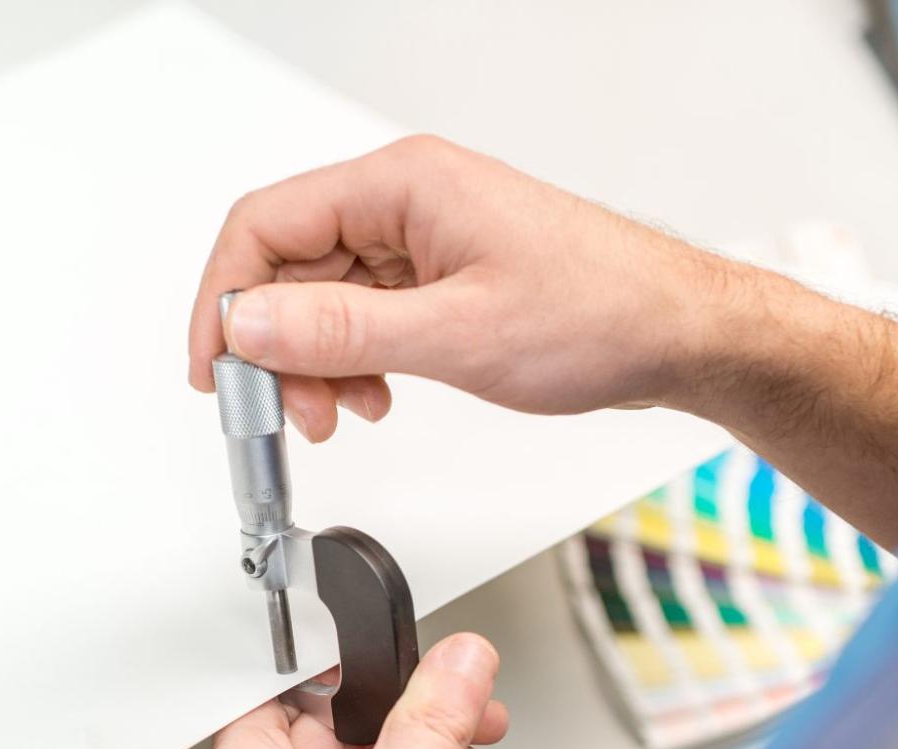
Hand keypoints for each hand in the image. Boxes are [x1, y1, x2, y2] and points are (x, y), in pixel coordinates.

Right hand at [189, 134, 897, 548]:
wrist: (681, 334)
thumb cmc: (602, 313)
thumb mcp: (457, 335)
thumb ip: (342, 332)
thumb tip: (251, 324)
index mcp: (403, 185)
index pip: (266, 225)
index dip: (227, 299)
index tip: (217, 367)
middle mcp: (406, 201)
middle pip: (289, 265)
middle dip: (277, 345)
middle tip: (289, 411)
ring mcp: (424, 238)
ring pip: (324, 296)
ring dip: (317, 361)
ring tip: (343, 413)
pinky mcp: (443, 274)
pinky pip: (366, 313)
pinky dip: (355, 361)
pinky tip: (376, 396)